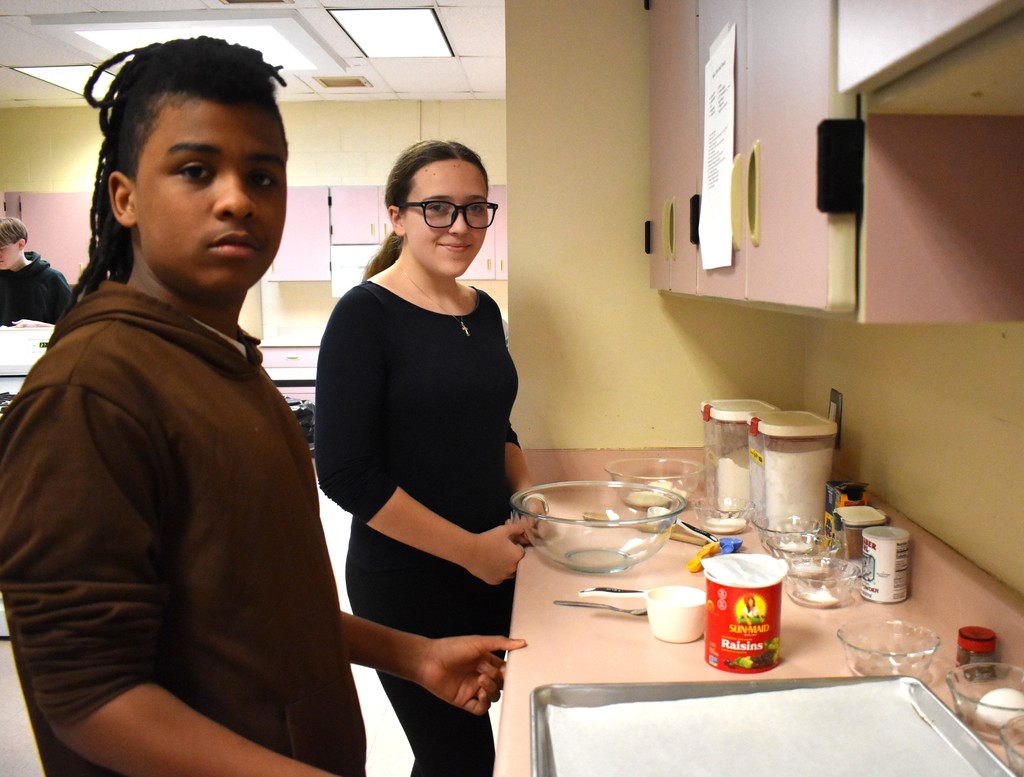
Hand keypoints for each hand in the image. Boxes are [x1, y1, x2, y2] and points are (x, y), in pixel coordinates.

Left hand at [413, 635, 527, 715]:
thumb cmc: (451, 648)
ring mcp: (472, 689)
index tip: (509, 670)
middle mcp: (480, 675)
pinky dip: (484, 704)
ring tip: (481, 680)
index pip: (504, 670)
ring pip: (493, 697)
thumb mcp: (478, 642)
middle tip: (487, 672)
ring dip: (491, 690)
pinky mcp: (464, 701)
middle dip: (498, 680)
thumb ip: (500, 643)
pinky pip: (480, 709)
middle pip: (500, 685)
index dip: (509, 672)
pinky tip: (480, 694)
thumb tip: (521, 642)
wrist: (429, 661)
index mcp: (485, 661)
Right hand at [465, 523, 525, 584]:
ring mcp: (503, 577)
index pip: (522, 552)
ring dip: (506, 566)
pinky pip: (499, 577)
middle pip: (517, 563)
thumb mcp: (503, 530)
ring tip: (495, 558)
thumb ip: (516, 528)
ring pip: (509, 572)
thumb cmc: (488, 539)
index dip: (515, 547)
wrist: (470, 550)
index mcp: (517, 556)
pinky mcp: (494, 581)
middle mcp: (513, 569)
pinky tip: (490, 565)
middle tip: (501, 551)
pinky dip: (497, 572)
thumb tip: (523, 530)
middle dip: (511, 557)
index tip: (507, 544)